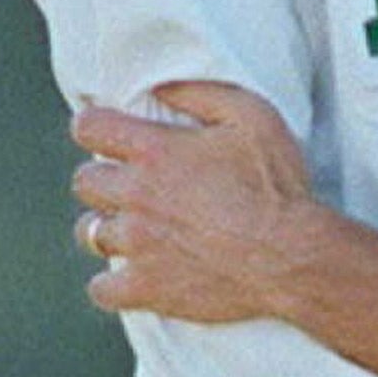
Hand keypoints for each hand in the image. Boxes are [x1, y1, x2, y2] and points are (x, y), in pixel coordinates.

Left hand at [71, 81, 313, 319]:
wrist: (292, 256)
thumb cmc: (276, 186)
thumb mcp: (253, 117)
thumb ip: (201, 93)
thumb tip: (159, 87)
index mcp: (155, 151)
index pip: (90, 128)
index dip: (94, 126)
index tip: (106, 133)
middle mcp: (136, 196)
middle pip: (85, 181)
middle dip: (103, 177)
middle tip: (131, 183)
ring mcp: (137, 246)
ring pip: (89, 233)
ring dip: (108, 227)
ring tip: (134, 229)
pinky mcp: (146, 288)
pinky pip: (101, 289)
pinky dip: (111, 283)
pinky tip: (131, 275)